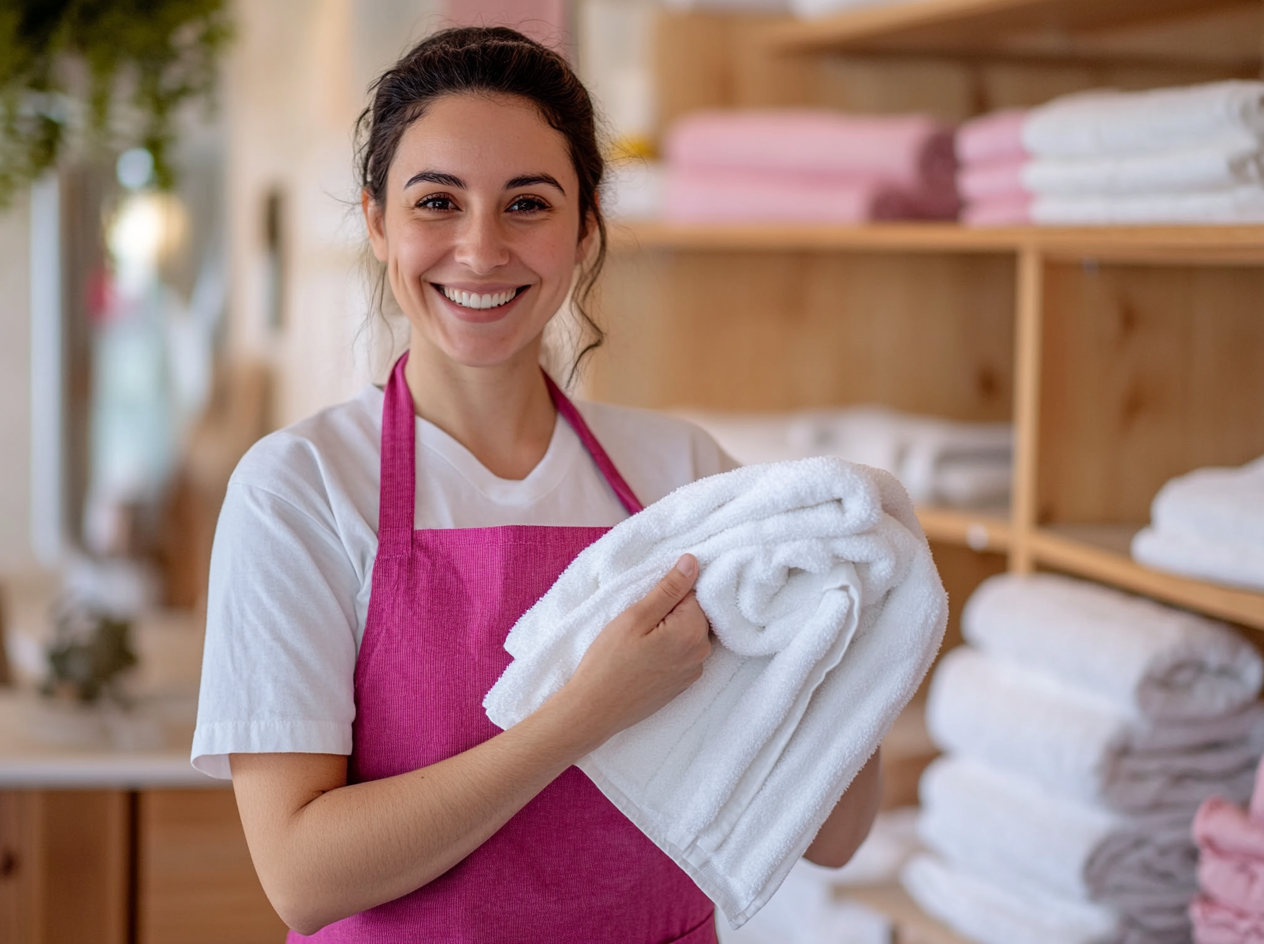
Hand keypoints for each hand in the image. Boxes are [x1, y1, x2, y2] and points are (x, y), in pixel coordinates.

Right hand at [552, 554, 712, 753]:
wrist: (594, 710)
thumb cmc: (608, 661)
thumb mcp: (635, 616)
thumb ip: (669, 589)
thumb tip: (693, 562)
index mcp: (692, 632)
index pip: (695, 593)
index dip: (670, 593)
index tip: (648, 602)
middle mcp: (701, 653)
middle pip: (696, 614)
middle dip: (672, 611)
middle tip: (639, 621)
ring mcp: (693, 672)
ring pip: (689, 634)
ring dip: (670, 630)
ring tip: (639, 639)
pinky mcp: (682, 684)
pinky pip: (683, 654)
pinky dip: (668, 648)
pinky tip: (643, 656)